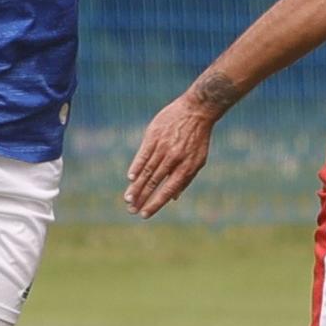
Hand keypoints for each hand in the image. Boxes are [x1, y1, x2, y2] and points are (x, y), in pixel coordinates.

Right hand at [123, 97, 217, 217]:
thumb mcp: (198, 160)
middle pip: (154, 182)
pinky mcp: (154, 135)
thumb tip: (173, 198)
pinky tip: (130, 178)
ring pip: (147, 171)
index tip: (145, 215)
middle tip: (131, 210)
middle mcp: (173, 159)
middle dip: (142, 198)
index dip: (156, 203)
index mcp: (185, 167)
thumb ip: (185, 179)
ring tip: (128, 199)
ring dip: (136, 186)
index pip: (168, 190)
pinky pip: (143, 154)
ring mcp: (163, 146)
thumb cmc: (198, 138)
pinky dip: (136, 166)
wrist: (197, 110)